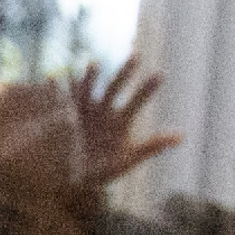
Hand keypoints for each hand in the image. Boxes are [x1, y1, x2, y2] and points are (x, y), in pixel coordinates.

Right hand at [67, 60, 179, 189]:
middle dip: (125, 73)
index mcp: (120, 119)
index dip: (147, 89)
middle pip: (115, 87)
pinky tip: (52, 78)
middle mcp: (104, 109)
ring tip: (94, 65)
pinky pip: (63, 99)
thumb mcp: (128, 160)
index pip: (137, 101)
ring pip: (89, 88)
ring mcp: (84, 110)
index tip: (160, 74)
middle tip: (136, 56)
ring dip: (91, 76)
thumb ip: (152, 147)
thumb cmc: (105, 169)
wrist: (75, 178)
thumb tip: (182, 137)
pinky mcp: (66, 114)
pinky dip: (58, 89)